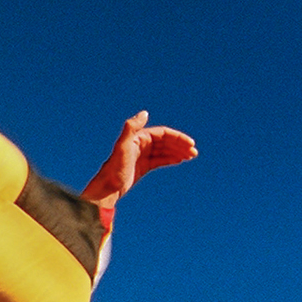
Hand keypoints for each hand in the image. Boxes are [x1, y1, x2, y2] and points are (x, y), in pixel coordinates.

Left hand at [81, 111, 197, 209]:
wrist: (107, 188)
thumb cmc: (115, 168)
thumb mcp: (123, 147)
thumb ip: (131, 128)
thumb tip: (145, 112)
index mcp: (138, 138)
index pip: (162, 134)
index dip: (177, 137)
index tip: (190, 144)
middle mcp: (140, 144)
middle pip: (165, 141)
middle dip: (180, 145)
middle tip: (194, 153)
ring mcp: (141, 155)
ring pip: (164, 151)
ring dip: (178, 151)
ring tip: (191, 156)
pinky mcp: (142, 166)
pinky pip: (159, 160)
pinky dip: (170, 158)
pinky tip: (180, 160)